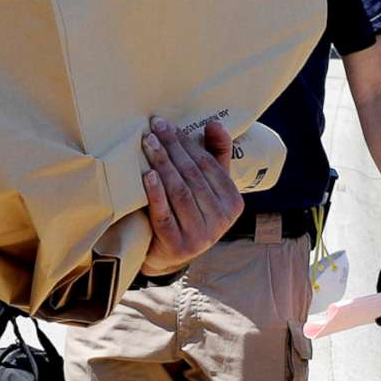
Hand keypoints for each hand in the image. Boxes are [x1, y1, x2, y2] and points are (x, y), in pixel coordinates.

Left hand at [139, 115, 245, 276]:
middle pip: (193, 176)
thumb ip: (215, 156)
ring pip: (179, 192)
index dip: (188, 143)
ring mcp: (200, 236)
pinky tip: (148, 175)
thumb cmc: (188, 213)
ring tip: (149, 143)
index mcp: (233, 203)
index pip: (209, 166)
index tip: (169, 125)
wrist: (167, 257)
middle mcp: (221, 221)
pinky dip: (156, 193)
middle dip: (173, 149)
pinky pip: (165, 215)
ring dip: (163, 164)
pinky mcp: (178, 246)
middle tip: (155, 128)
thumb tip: (215, 124)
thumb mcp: (207, 187)